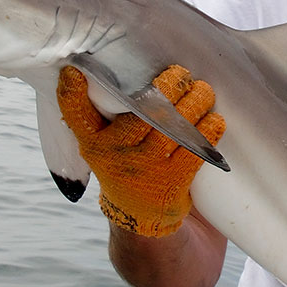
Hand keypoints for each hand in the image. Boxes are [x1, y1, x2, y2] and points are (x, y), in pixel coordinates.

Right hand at [56, 65, 224, 237]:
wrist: (141, 219)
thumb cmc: (126, 166)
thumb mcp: (103, 146)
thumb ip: (103, 115)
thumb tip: (116, 67)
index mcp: (93, 143)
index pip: (76, 114)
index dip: (71, 92)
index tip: (75, 71)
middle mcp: (114, 155)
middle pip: (142, 110)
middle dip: (168, 85)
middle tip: (181, 73)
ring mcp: (144, 169)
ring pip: (173, 126)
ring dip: (194, 103)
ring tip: (203, 90)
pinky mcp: (171, 183)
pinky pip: (194, 150)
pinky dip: (208, 131)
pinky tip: (214, 119)